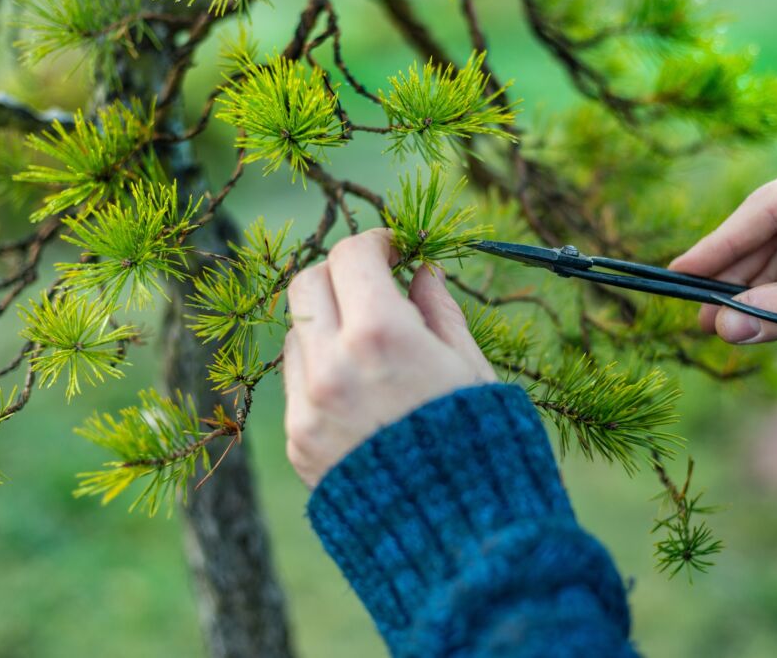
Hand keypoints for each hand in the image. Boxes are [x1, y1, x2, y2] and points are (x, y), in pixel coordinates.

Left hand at [282, 229, 494, 487]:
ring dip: (326, 324)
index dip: (374, 243)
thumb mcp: (471, 365)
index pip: (351, 256)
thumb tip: (421, 271)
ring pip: (295, 333)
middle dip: (339, 273)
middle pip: (306, 284)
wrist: (458, 534)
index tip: (392, 249)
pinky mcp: (298, 443)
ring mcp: (308, 406)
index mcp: (382, 335)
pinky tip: (359, 392)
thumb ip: (439, 310)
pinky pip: (296, 385)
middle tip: (372, 285)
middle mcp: (332, 365)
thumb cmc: (480, 442)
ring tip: (370, 348)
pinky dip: (320, 372)